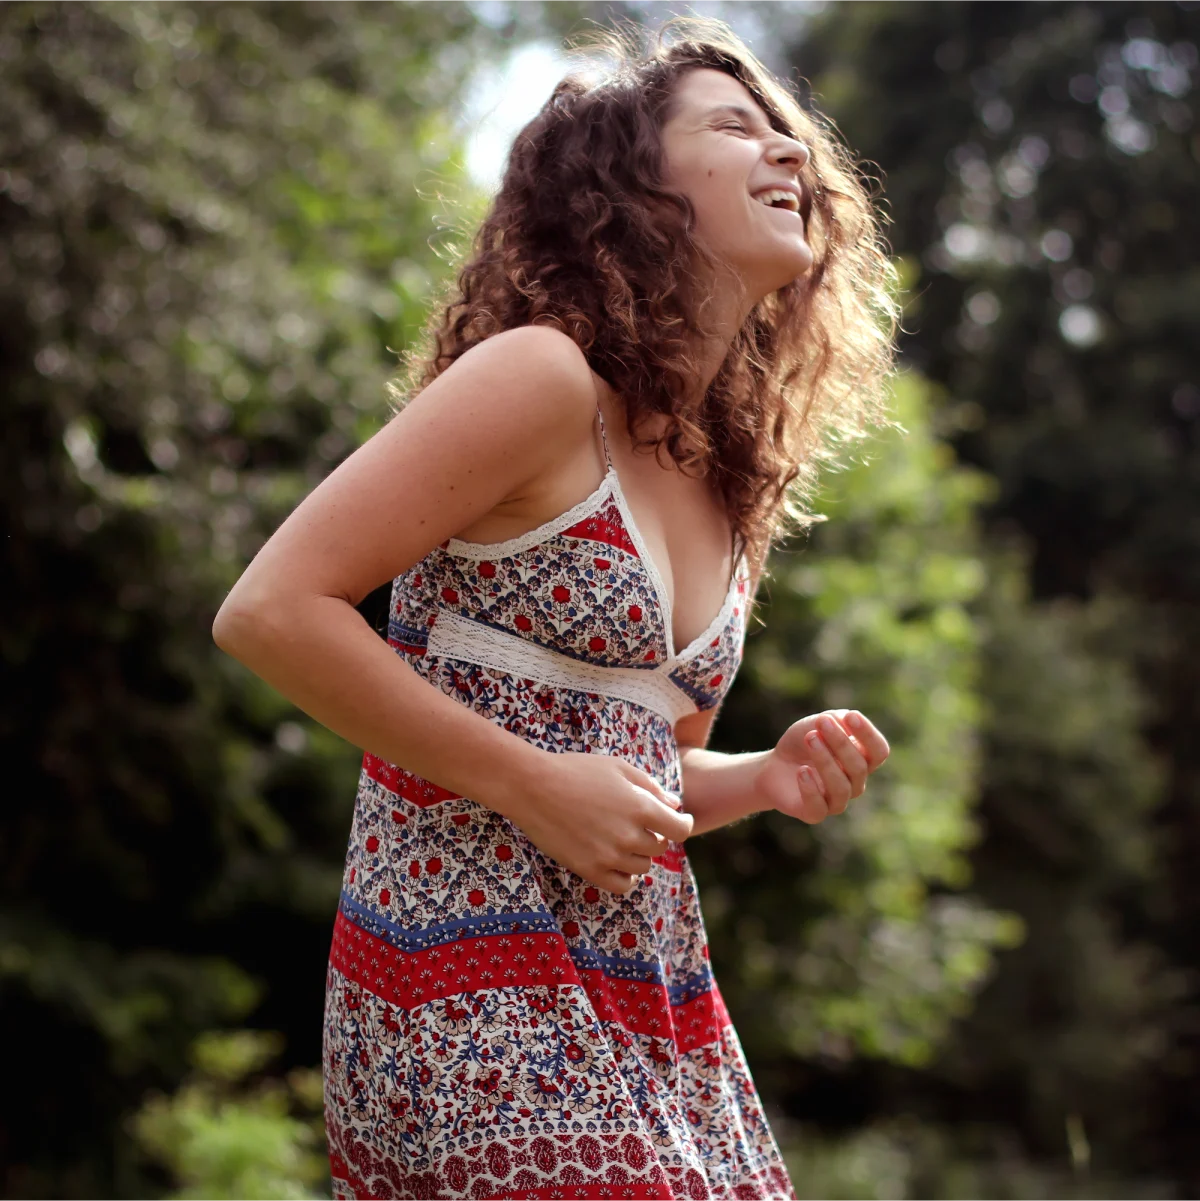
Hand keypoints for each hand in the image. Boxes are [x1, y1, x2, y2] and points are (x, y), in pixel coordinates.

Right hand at [506, 750, 692, 894]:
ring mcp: (609, 855)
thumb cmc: (576, 770)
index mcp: (641, 806)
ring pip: (642, 866)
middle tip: (636, 823)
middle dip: (654, 835)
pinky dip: (625, 876)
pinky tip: (617, 861)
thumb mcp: (619, 768)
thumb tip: (674, 806)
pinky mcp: (589, 869)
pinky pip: (621, 885)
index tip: (679, 821)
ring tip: (620, 837)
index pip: (679, 829)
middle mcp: (629, 834)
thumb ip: (651, 787)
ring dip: (638, 854)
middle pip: (658, 847)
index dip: (683, 824)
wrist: (533, 787)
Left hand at [754, 709, 889, 823]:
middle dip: (840, 743)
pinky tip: (802, 771)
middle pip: (859, 767)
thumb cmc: (803, 742)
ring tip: (809, 739)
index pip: (879, 751)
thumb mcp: (816, 723)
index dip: (869, 735)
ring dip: (825, 761)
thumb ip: (835, 720)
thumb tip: (848, 721)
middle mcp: (854, 783)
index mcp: (863, 760)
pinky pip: (819, 807)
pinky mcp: (814, 814)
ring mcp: (836, 801)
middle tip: (821, 723)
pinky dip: (811, 789)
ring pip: (841, 788)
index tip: (851, 716)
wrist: (775, 765)